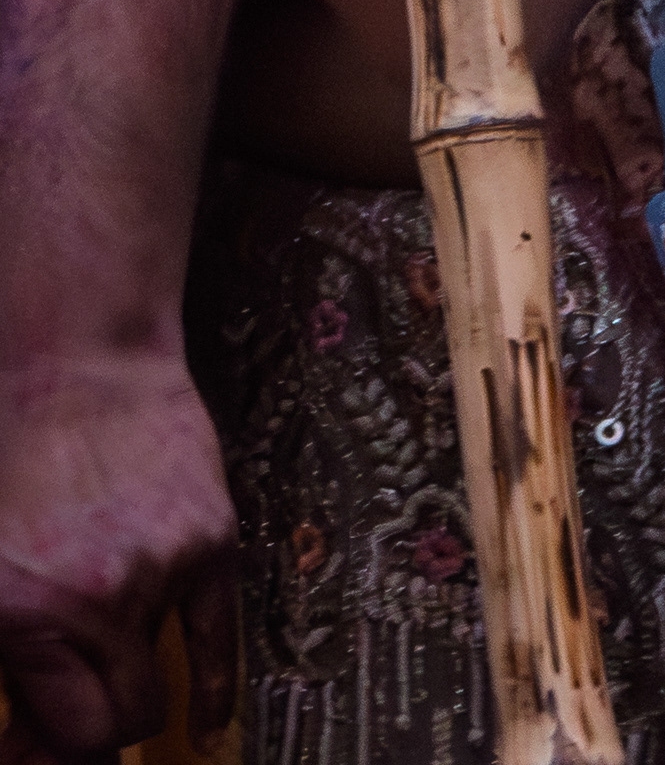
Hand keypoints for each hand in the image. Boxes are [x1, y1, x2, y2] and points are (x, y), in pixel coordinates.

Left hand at [0, 347, 234, 764]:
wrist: (74, 365)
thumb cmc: (8, 460)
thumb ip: (11, 654)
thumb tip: (29, 736)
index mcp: (22, 616)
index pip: (68, 737)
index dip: (49, 756)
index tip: (33, 756)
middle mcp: (98, 603)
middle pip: (118, 722)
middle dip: (88, 740)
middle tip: (59, 732)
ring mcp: (163, 571)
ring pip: (156, 682)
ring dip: (125, 693)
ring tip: (100, 682)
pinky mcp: (211, 540)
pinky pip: (218, 639)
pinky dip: (211, 693)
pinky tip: (204, 727)